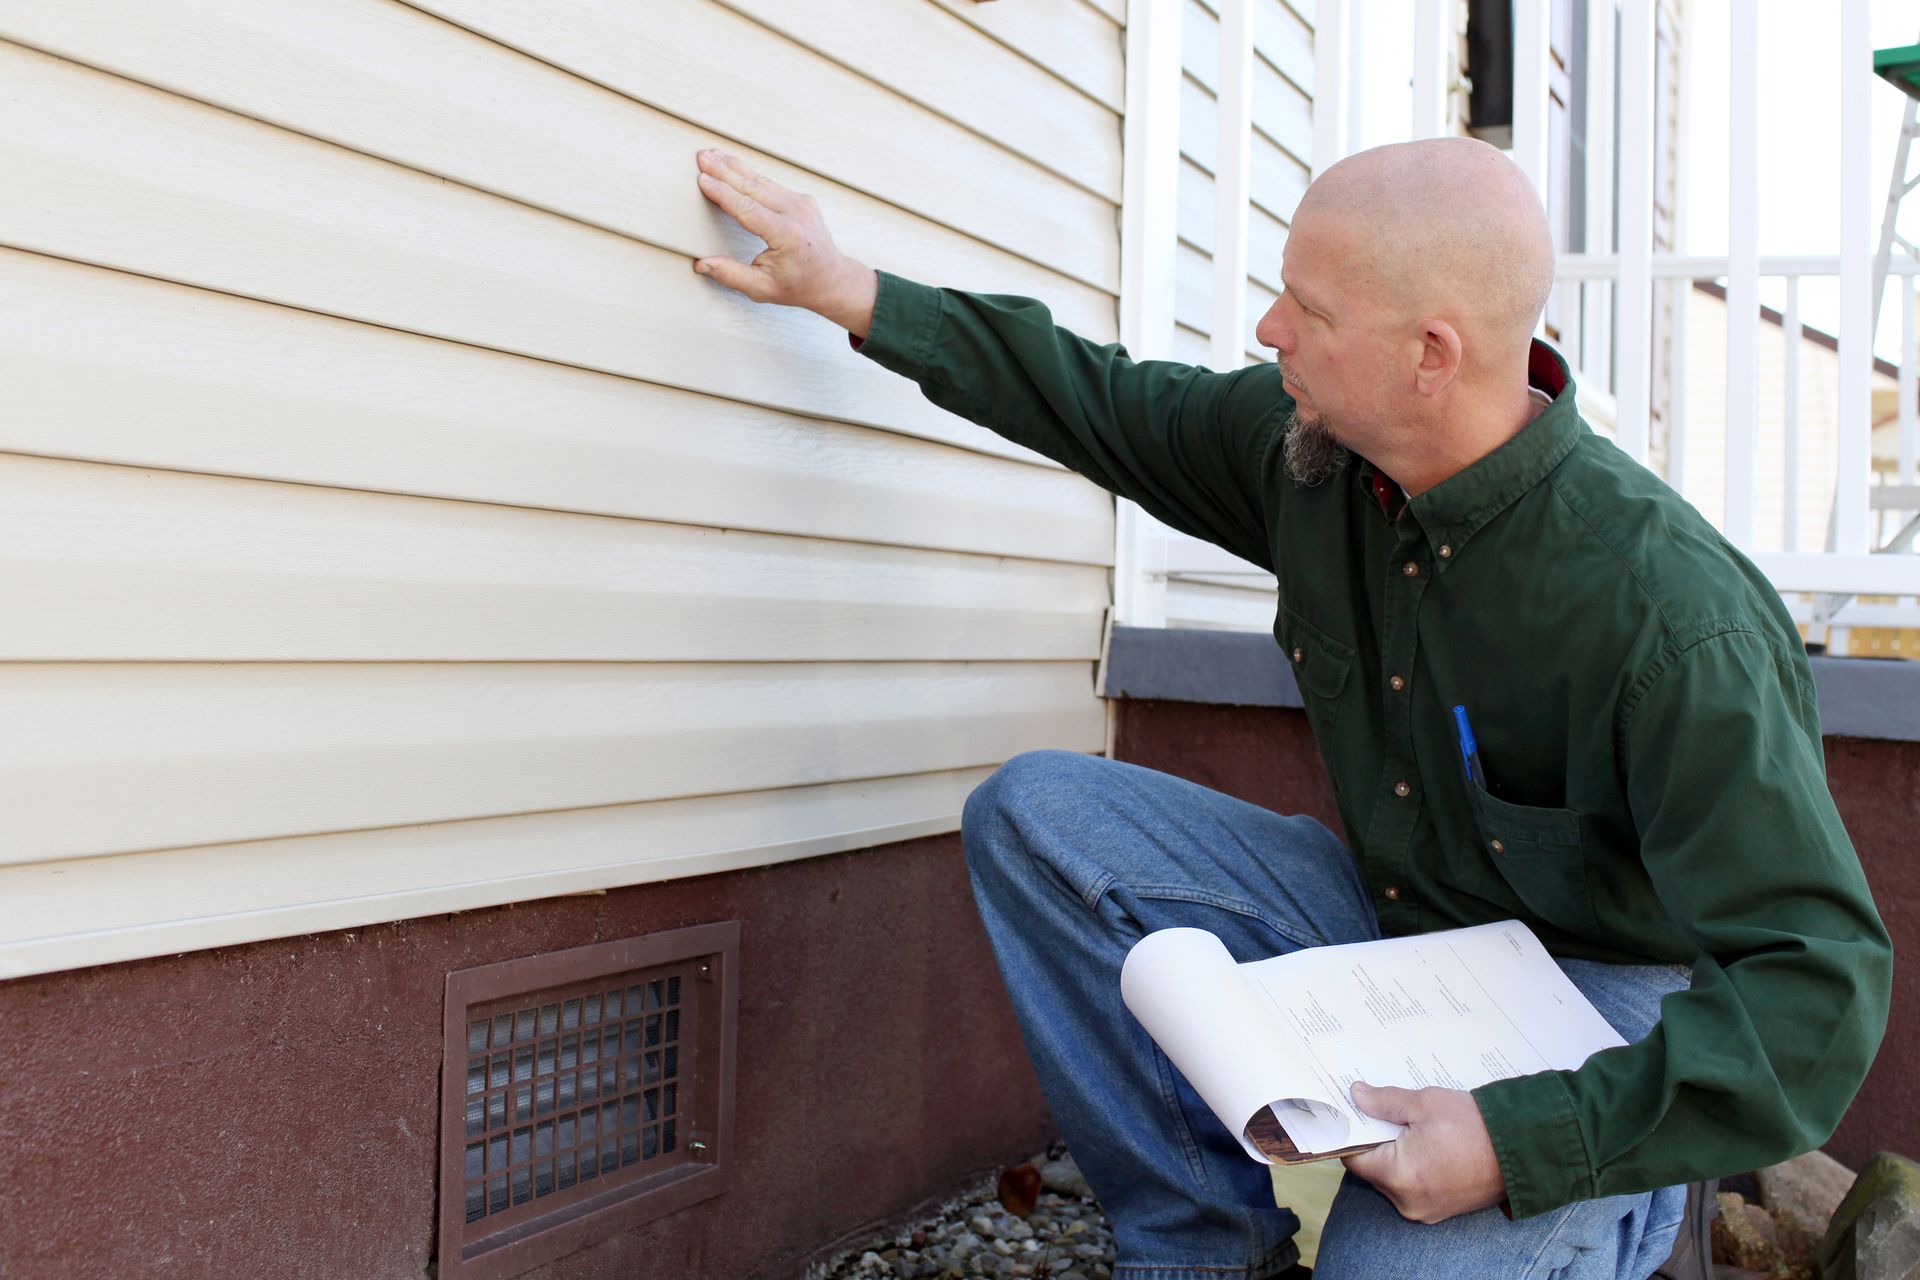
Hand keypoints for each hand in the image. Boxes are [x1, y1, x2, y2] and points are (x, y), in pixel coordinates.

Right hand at [692, 149, 878, 336]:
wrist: (832, 279)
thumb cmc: (799, 286)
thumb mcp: (762, 289)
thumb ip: (731, 275)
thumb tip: (702, 264)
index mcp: (786, 234)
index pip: (746, 207)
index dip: (722, 192)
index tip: (703, 179)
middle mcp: (796, 213)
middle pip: (752, 186)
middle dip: (724, 170)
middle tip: (702, 157)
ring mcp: (802, 203)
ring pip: (761, 180)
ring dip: (735, 166)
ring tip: (713, 155)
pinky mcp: (803, 199)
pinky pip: (771, 184)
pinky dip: (750, 175)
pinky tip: (734, 166)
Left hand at [1341, 1082, 1506, 1223]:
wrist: (1524, 1148)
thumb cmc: (1475, 1126)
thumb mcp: (1423, 1104)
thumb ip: (1383, 1101)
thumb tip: (1356, 1096)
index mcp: (1399, 1177)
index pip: (1354, 1158)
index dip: (1355, 1133)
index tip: (1358, 1114)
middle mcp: (1409, 1202)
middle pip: (1375, 1169)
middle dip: (1381, 1141)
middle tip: (1393, 1115)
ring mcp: (1427, 1210)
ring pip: (1396, 1178)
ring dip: (1400, 1154)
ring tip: (1418, 1129)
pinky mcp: (1443, 1210)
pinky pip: (1416, 1187)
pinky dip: (1417, 1167)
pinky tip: (1432, 1145)